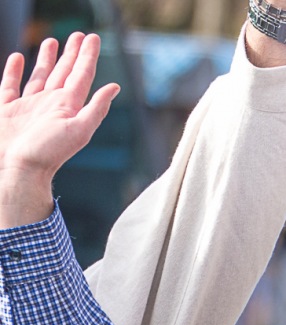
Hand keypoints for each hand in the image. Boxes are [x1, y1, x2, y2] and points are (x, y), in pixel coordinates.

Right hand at [0, 33, 118, 226]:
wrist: (19, 169)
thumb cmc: (49, 152)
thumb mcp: (79, 130)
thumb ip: (96, 108)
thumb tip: (115, 87)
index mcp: (68, 106)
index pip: (82, 75)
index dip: (88, 56)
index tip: (94, 38)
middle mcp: (51, 103)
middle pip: (64, 72)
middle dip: (72, 53)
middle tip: (79, 35)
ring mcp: (29, 106)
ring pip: (40, 76)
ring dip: (46, 59)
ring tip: (52, 41)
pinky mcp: (8, 109)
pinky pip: (11, 85)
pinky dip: (14, 71)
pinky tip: (18, 58)